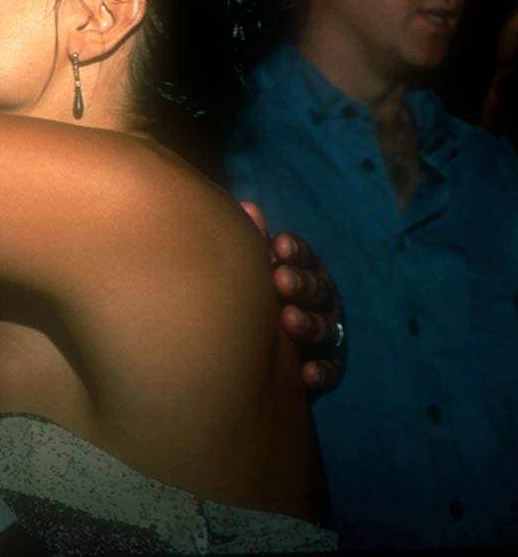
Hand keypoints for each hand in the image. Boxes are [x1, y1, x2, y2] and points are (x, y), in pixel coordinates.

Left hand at [242, 202, 345, 394]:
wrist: (259, 351)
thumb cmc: (257, 297)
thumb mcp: (258, 270)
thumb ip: (255, 242)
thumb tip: (248, 206)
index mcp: (303, 271)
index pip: (303, 256)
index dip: (293, 251)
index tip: (277, 246)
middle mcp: (320, 299)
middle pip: (317, 288)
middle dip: (301, 283)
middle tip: (281, 280)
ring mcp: (326, 331)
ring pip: (324, 326)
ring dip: (308, 323)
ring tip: (288, 320)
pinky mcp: (327, 364)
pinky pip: (329, 368)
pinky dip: (320, 370)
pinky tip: (306, 372)